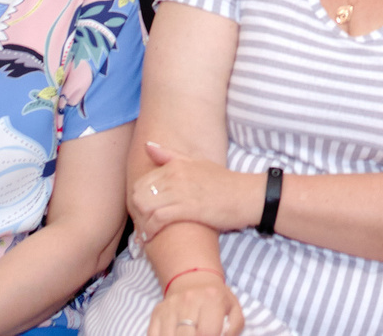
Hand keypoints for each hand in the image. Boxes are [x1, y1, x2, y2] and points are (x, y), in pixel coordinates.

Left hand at [131, 140, 253, 240]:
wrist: (246, 196)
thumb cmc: (222, 182)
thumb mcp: (196, 163)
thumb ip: (170, 155)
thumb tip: (147, 145)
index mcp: (175, 165)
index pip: (140, 182)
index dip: (137, 200)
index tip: (142, 213)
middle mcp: (175, 175)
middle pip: (138, 194)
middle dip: (136, 212)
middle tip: (141, 225)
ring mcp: (181, 191)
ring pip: (144, 207)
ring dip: (141, 223)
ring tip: (145, 234)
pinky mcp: (187, 208)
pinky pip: (157, 219)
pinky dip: (150, 230)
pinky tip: (151, 238)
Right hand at [148, 272, 243, 335]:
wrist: (193, 280)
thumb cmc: (216, 299)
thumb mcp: (233, 310)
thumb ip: (233, 329)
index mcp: (212, 299)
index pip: (207, 333)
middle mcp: (189, 301)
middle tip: (199, 335)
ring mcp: (170, 307)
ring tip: (189, 333)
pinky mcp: (157, 313)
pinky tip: (175, 334)